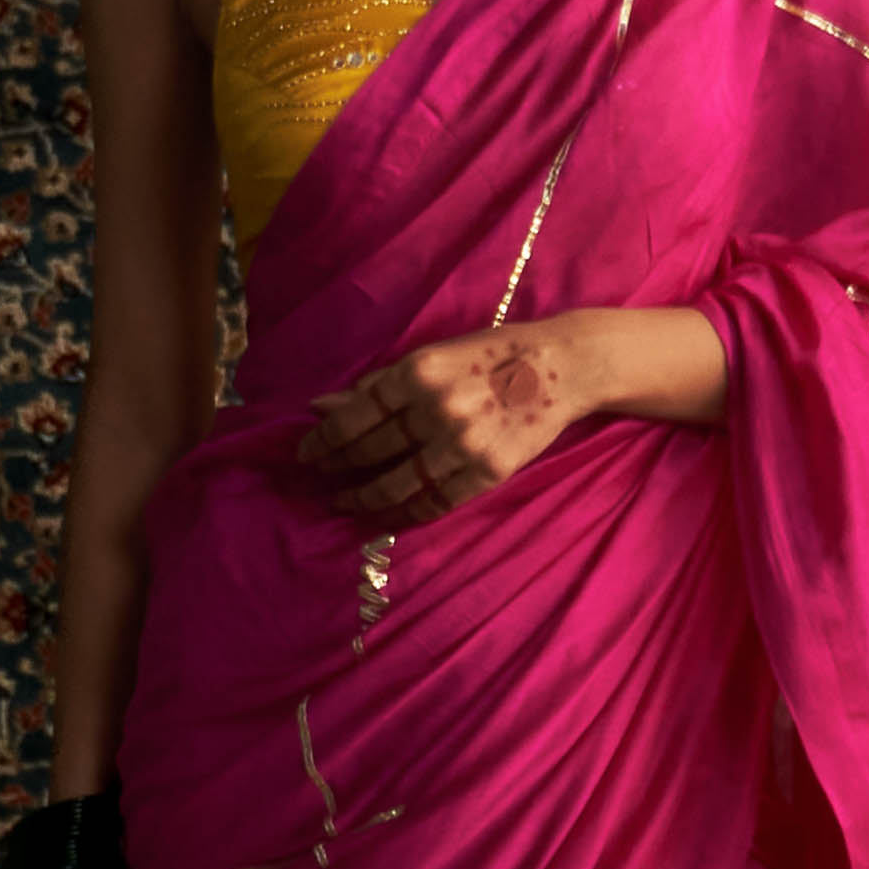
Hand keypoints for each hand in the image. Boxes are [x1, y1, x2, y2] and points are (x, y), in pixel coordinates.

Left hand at [299, 318, 588, 524]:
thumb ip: (379, 384)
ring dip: (362, 498)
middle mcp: (439, 409)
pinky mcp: (488, 472)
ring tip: (342, 502)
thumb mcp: (433, 355)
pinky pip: (435, 502)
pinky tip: (386, 514)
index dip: (325, 439)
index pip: (356, 416)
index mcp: (419, 373)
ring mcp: (464, 445)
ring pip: (397, 485)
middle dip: (337, 467)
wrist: (563, 367)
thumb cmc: (492, 354)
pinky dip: (405, 513)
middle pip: (371, 451)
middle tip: (317, 478)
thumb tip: (322, 405)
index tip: (305, 453)